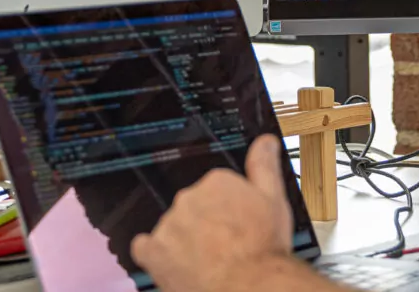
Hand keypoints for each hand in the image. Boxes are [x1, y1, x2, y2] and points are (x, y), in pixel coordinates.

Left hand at [132, 135, 294, 291]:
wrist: (248, 286)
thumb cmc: (262, 249)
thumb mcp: (274, 200)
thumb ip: (264, 166)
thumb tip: (265, 142)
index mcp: (215, 182)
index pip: (214, 189)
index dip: (225, 209)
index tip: (234, 222)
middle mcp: (188, 198)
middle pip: (192, 208)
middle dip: (205, 224)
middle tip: (224, 245)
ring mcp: (169, 225)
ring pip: (171, 228)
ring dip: (183, 241)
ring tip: (208, 261)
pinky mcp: (154, 252)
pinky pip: (144, 247)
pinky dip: (155, 254)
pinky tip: (172, 263)